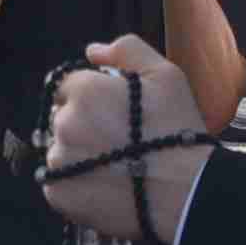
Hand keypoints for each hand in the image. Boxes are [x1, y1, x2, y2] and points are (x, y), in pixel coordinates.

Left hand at [38, 35, 210, 244]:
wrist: (187, 193)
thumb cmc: (179, 132)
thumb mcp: (165, 76)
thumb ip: (127, 51)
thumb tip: (92, 51)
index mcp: (85, 91)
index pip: (67, 86)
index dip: (90, 98)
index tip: (112, 114)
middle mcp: (64, 123)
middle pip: (62, 118)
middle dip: (83, 125)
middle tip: (118, 142)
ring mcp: (59, 160)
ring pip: (61, 151)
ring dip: (79, 155)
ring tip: (115, 167)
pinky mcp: (58, 194)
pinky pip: (58, 182)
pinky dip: (76, 184)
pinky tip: (107, 185)